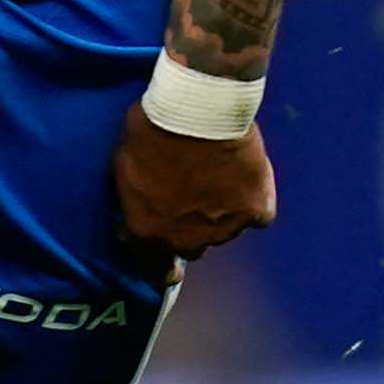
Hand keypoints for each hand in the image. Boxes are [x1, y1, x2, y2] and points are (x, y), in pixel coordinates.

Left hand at [112, 97, 276, 260]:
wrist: (198, 112)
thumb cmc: (152, 131)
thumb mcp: (124, 168)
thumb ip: (133, 202)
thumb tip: (133, 219)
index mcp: (148, 231)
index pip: (154, 269)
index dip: (162, 269)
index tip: (170, 271)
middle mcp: (187, 239)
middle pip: (192, 248)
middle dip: (191, 231)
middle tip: (195, 202)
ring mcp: (225, 228)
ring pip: (226, 231)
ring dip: (222, 213)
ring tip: (221, 178)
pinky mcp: (256, 210)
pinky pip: (259, 216)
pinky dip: (255, 202)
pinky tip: (250, 180)